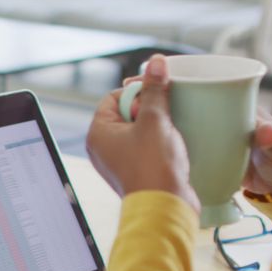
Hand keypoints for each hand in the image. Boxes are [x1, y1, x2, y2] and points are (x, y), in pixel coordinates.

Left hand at [86, 55, 199, 211]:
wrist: (166, 207)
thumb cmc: (154, 166)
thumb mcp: (155, 120)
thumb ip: (155, 89)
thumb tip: (156, 63)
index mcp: (98, 133)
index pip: (113, 97)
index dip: (136, 90)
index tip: (156, 93)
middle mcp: (103, 148)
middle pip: (126, 112)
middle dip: (149, 109)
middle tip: (165, 114)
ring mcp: (118, 162)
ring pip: (138, 130)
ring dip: (157, 126)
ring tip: (171, 130)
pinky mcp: (136, 173)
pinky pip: (146, 148)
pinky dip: (159, 143)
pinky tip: (173, 145)